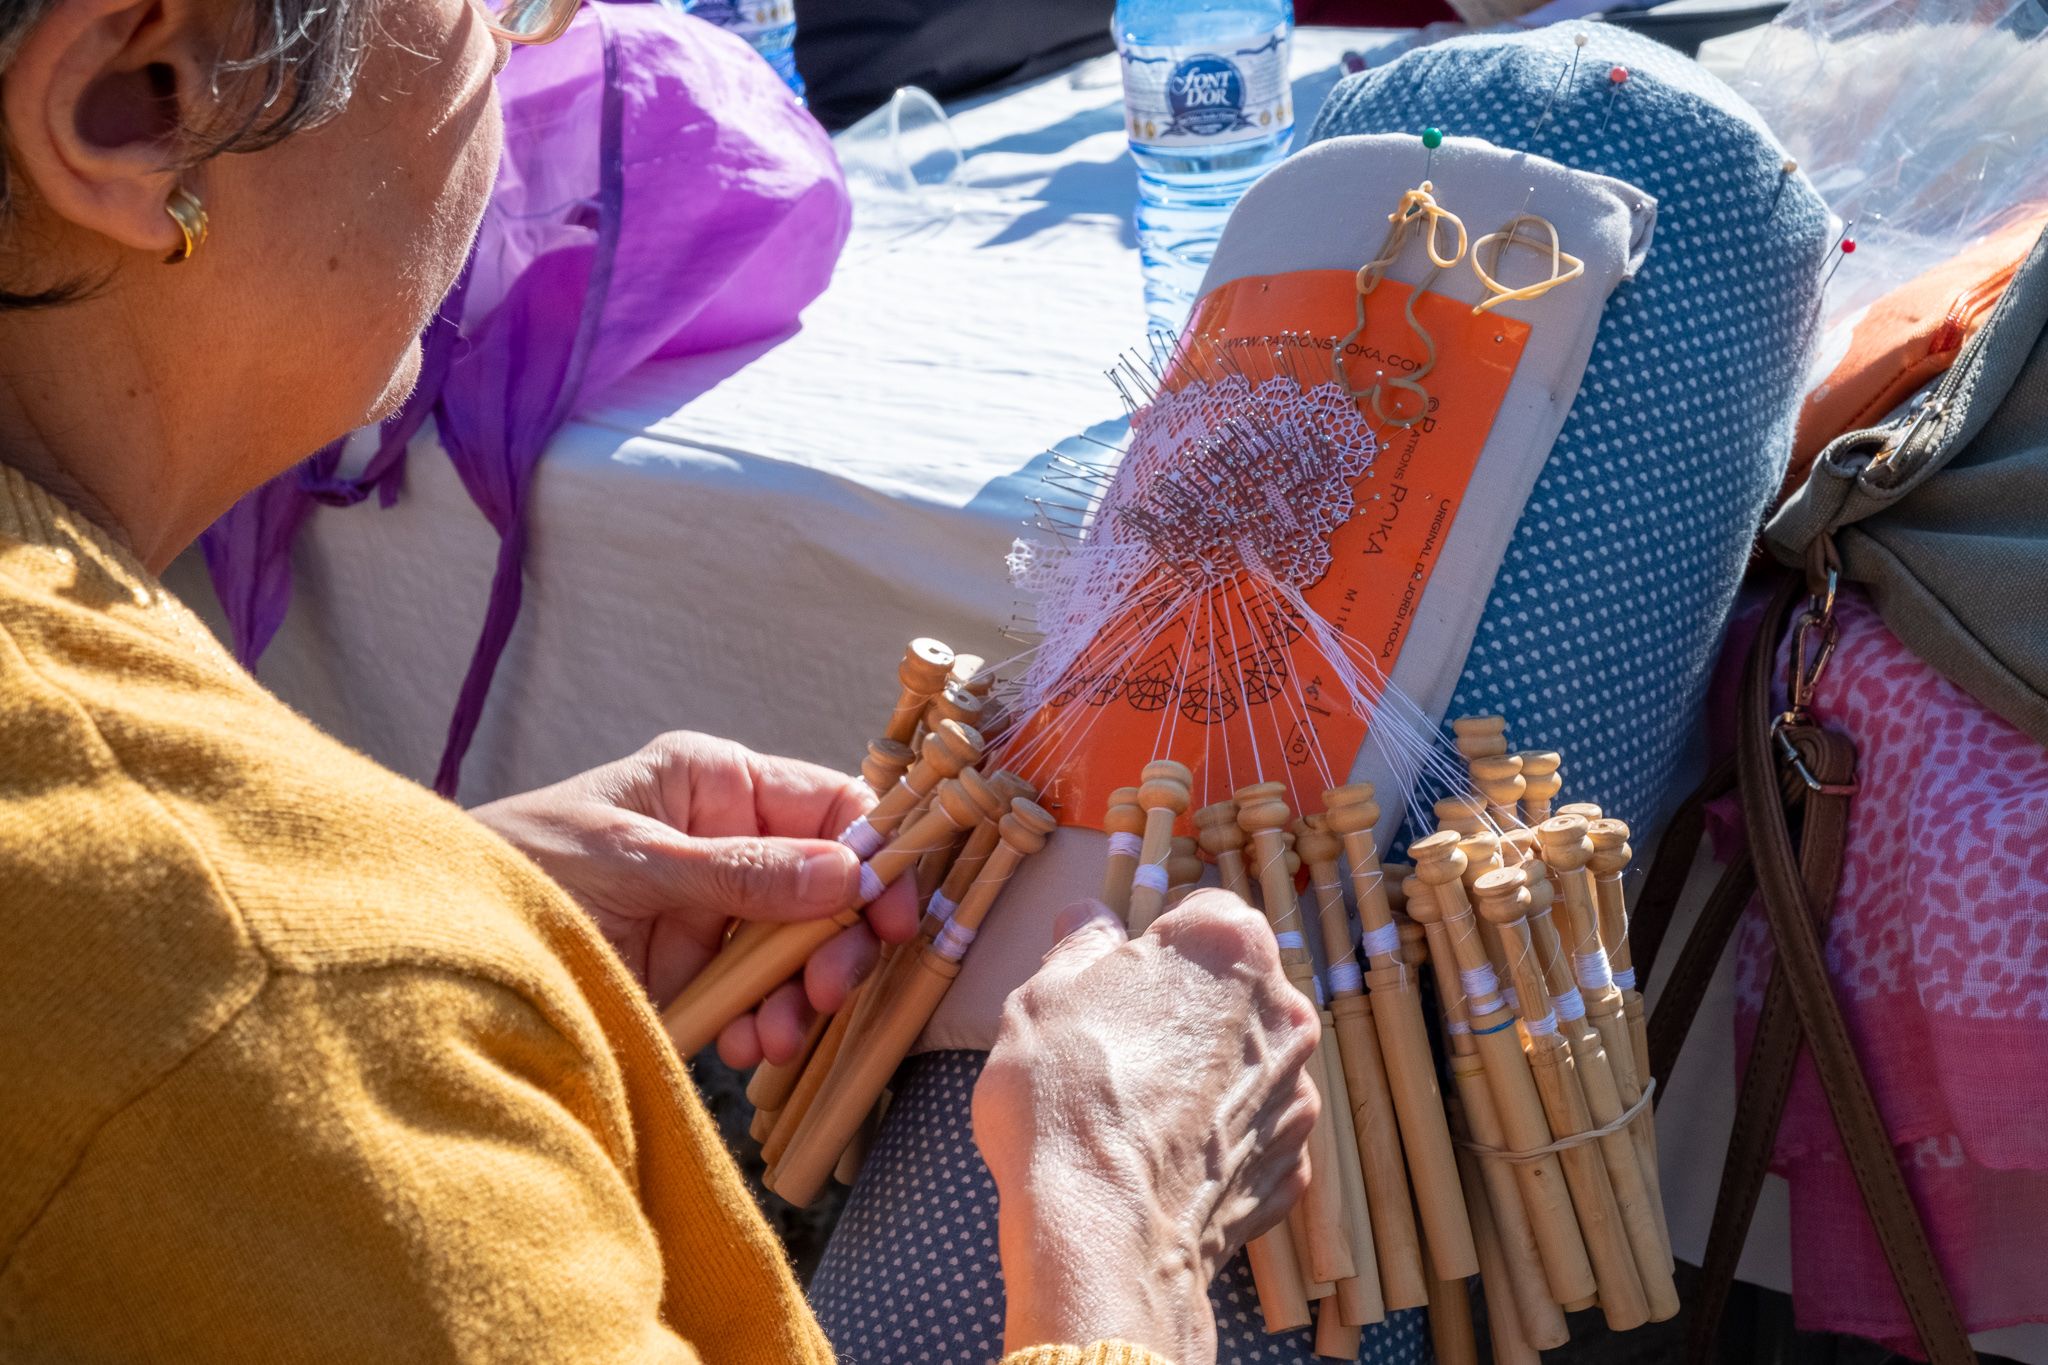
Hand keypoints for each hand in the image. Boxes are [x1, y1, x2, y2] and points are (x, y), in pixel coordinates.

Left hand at [470, 731, 917, 1067]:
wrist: (436, 955)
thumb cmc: (518, 870)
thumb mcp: (633, 864)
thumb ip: (743, 872)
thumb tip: (850, 873)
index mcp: (714, 785)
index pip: (830, 804)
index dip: (875, 854)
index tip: (895, 913)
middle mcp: (726, 843)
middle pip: (831, 887)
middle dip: (838, 942)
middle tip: (828, 991)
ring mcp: (713, 913)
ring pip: (803, 952)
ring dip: (801, 999)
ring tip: (772, 1038)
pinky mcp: (695, 976)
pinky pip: (761, 1002)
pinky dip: (764, 1029)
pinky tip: (741, 1047)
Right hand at [972, 892, 1320, 1364]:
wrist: (1102, 1230)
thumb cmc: (1066, 1094)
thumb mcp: (1045, 994)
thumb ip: (1080, 945)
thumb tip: (1089, 918)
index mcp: (1230, 946)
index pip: (1202, 913)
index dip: (1154, 945)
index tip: (1118, 979)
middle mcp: (1283, 1011)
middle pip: (1232, 990)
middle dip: (1186, 1009)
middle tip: (1120, 1047)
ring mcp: (1295, 1092)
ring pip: (1245, 1062)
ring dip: (1205, 1075)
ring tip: (1139, 1113)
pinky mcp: (1290, 1165)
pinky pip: (1250, 1133)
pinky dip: (1217, 1141)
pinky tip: (1165, 1160)